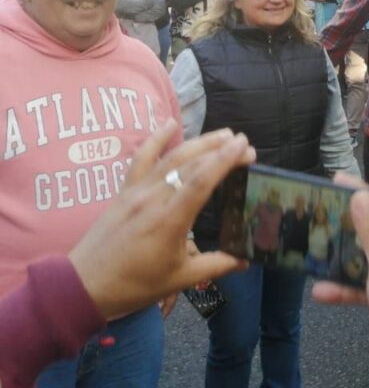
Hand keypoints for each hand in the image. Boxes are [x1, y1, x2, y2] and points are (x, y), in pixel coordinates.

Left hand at [68, 123, 255, 319]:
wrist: (84, 286)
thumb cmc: (134, 285)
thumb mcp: (179, 279)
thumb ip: (215, 265)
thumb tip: (245, 260)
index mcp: (170, 220)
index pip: (202, 181)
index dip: (225, 160)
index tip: (245, 146)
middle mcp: (154, 199)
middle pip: (191, 164)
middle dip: (220, 149)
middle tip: (244, 143)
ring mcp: (137, 192)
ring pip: (171, 157)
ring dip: (199, 142)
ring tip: (223, 134)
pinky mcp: (124, 191)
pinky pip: (141, 158)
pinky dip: (156, 138)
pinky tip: (170, 123)